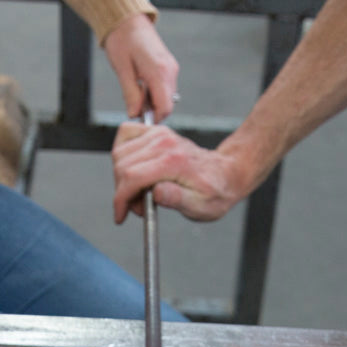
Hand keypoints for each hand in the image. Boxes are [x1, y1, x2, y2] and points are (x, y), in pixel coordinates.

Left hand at [103, 13, 178, 121]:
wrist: (127, 21)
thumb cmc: (122, 40)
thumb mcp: (122, 70)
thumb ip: (130, 94)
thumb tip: (134, 114)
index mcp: (158, 71)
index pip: (164, 107)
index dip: (153, 119)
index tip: (141, 122)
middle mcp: (169, 70)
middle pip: (168, 105)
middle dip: (153, 112)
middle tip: (135, 107)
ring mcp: (171, 68)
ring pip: (167, 98)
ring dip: (153, 103)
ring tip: (136, 93)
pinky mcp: (168, 67)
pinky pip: (166, 89)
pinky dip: (155, 94)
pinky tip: (142, 87)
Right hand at [112, 123, 263, 223]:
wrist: (227, 173)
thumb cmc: (215, 192)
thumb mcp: (200, 206)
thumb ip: (177, 199)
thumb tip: (156, 193)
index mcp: (174, 163)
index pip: (132, 177)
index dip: (120, 199)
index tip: (120, 215)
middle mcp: (164, 143)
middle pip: (122, 165)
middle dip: (123, 191)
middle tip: (138, 206)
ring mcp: (159, 134)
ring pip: (120, 152)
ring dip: (122, 176)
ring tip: (140, 192)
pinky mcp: (156, 131)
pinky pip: (125, 136)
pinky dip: (122, 154)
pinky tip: (134, 170)